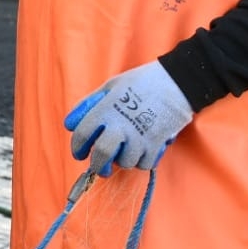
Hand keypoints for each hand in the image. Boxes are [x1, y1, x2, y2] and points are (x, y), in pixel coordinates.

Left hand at [65, 60, 193, 174]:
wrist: (177, 82)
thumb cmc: (141, 82)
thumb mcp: (110, 86)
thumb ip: (89, 105)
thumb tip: (69, 124)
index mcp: (106, 110)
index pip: (82, 135)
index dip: (77, 148)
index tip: (80, 153)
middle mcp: (120, 126)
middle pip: (102, 155)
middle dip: (98, 166)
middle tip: (100, 166)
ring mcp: (140, 137)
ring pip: (125, 163)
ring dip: (124, 160)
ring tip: (127, 149)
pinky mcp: (157, 144)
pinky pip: (144, 163)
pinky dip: (142, 160)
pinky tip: (143, 149)